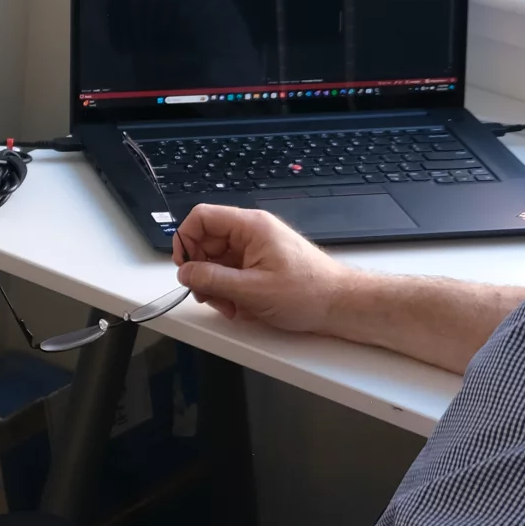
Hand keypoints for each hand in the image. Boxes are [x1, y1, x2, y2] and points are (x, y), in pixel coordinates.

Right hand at [172, 204, 354, 333]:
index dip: (186, 240)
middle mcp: (252, 232)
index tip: (185, 267)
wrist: (339, 304)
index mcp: (250, 226)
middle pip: (206, 243)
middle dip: (202, 272)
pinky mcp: (260, 264)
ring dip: (216, 287)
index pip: (202, 218)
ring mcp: (256, 248)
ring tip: (231, 307)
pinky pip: (231, 273)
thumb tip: (185, 273)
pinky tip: (241, 307)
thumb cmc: (309, 292)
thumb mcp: (252, 290)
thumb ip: (212, 280)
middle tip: (210, 296)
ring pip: (217, 261)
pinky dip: (230, 292)